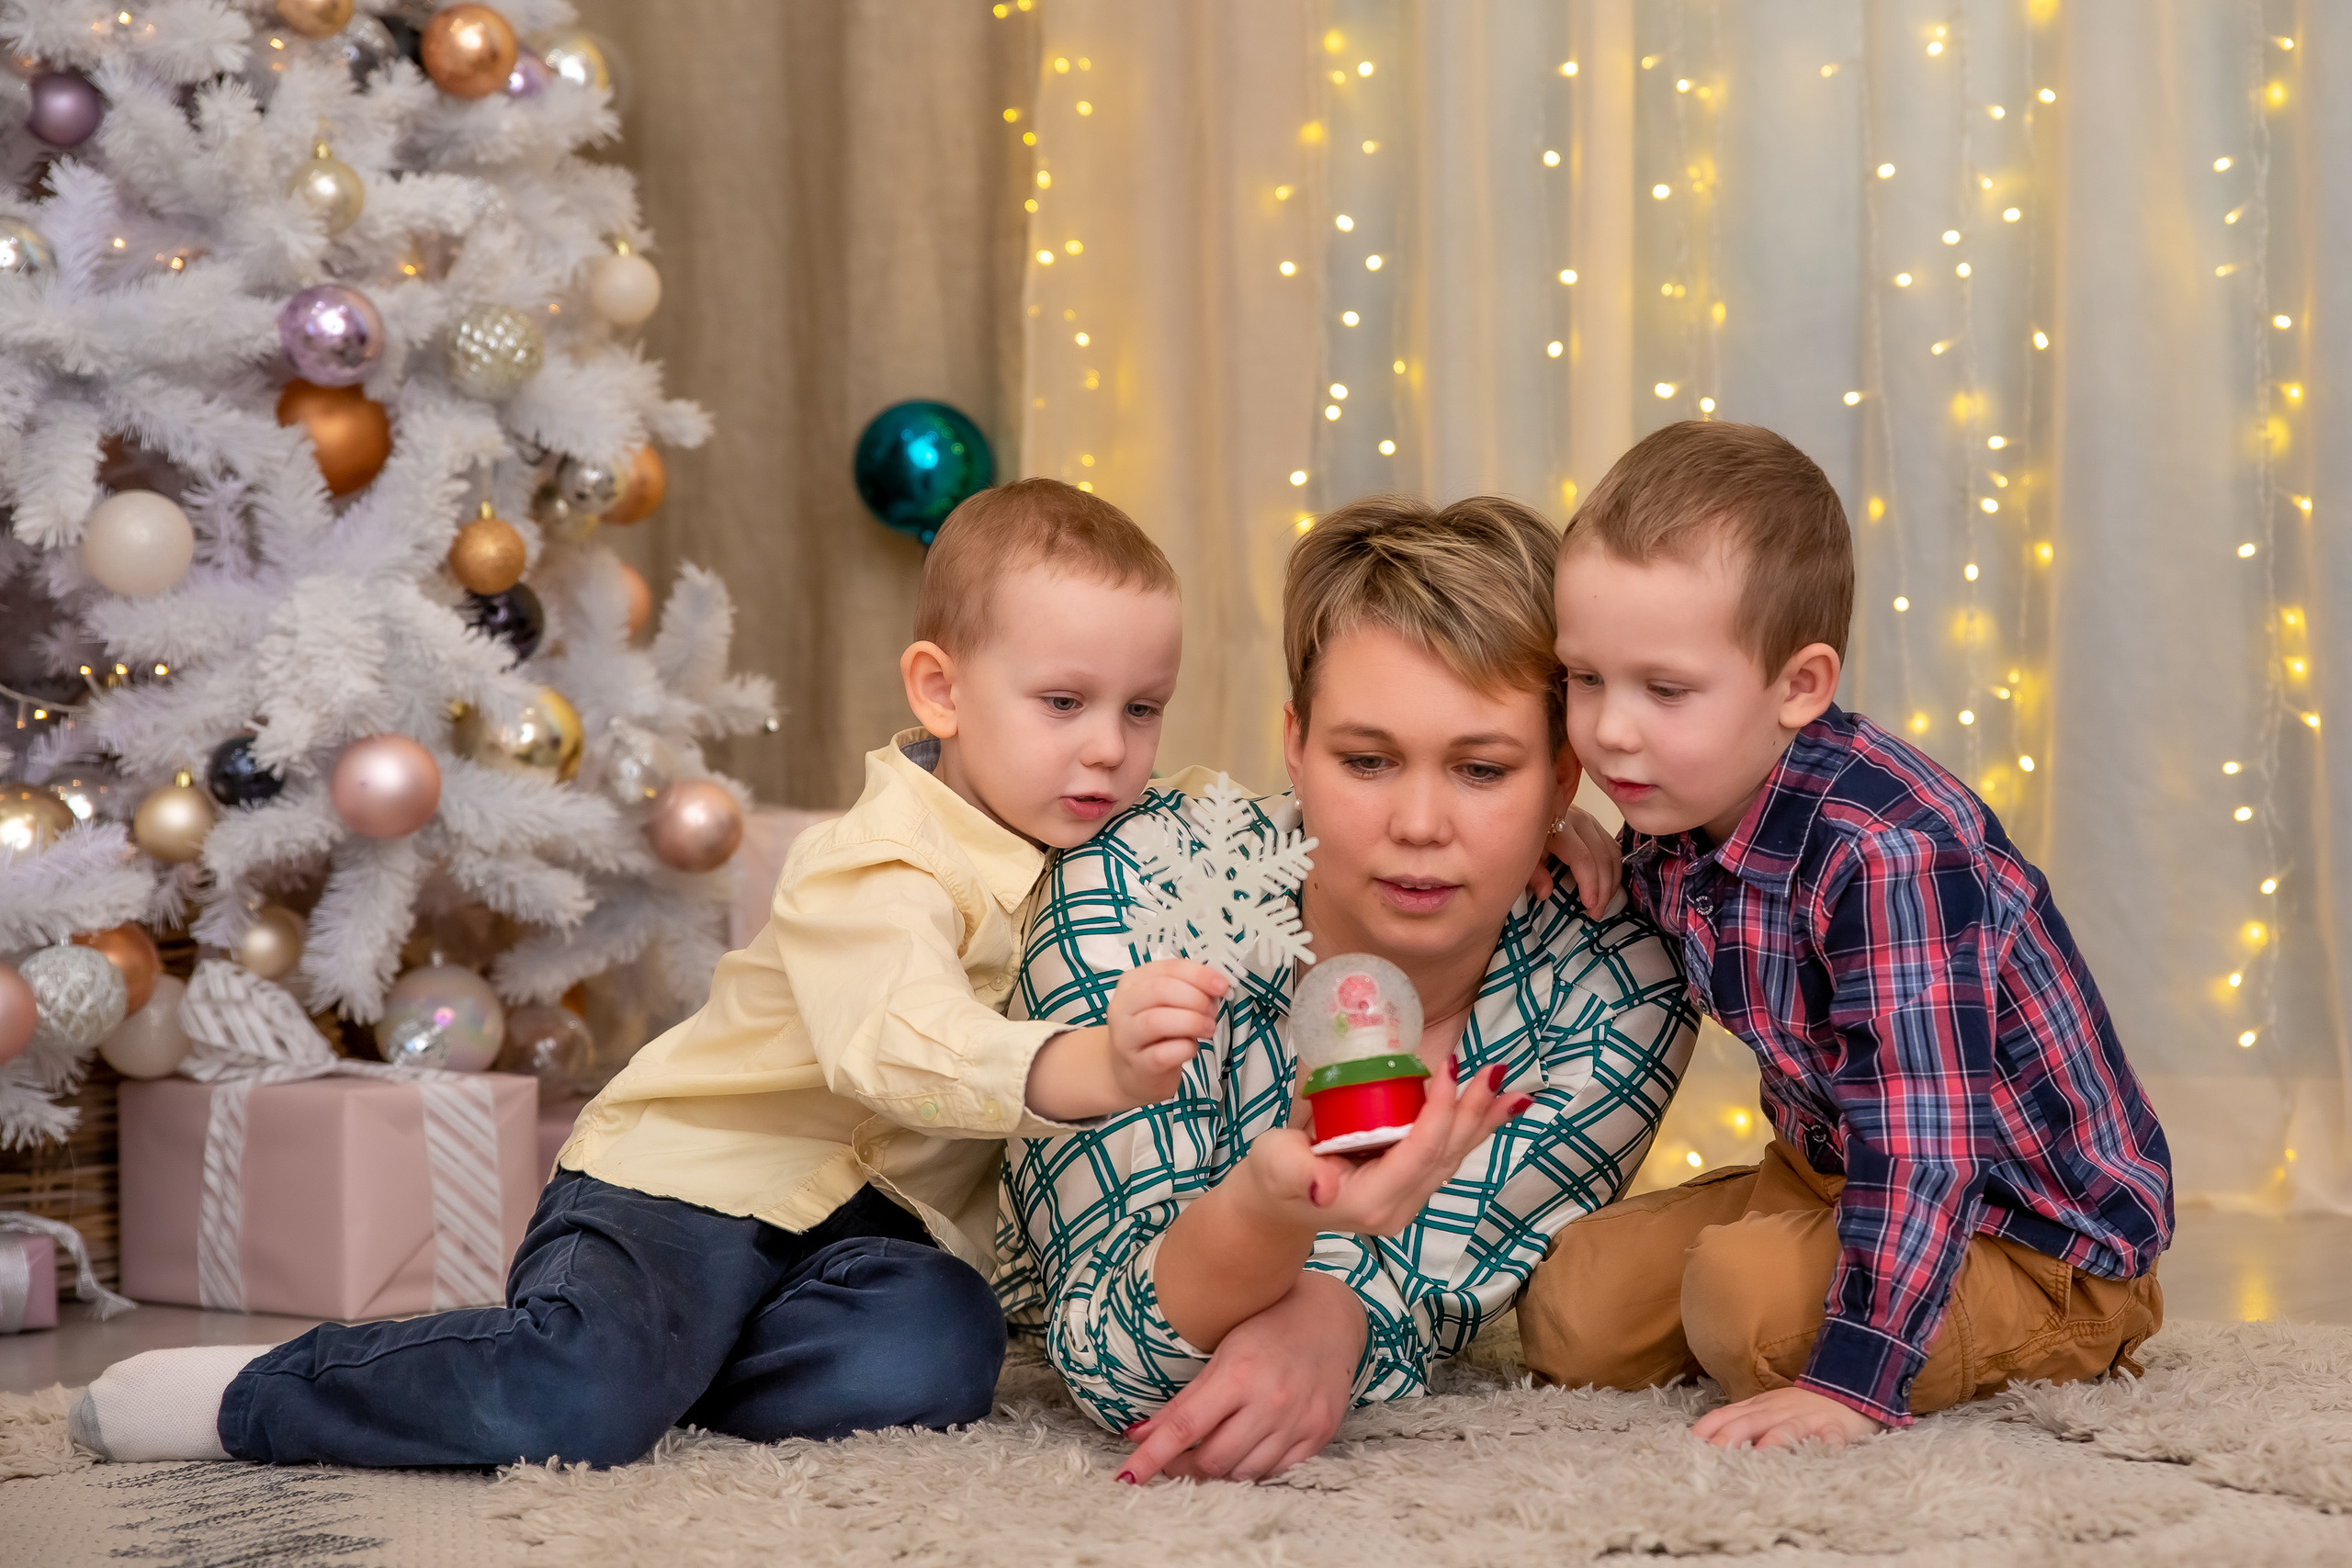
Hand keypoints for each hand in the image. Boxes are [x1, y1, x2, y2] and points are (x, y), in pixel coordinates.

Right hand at [1106, 959, 1227, 1105]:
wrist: (1133, 1071)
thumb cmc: (1153, 1034)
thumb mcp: (1166, 1004)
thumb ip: (1187, 989)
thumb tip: (1216, 985)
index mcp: (1132, 983)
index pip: (1167, 968)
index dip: (1199, 975)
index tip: (1221, 985)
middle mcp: (1123, 1007)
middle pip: (1160, 991)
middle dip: (1196, 999)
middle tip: (1212, 1011)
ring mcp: (1126, 1037)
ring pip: (1157, 1021)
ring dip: (1192, 1022)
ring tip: (1208, 1029)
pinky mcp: (1137, 1064)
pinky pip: (1163, 1053)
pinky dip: (1185, 1048)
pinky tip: (1191, 1048)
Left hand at [1118, 1272, 1365, 1485]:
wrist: (1331, 1317)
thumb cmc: (1268, 1325)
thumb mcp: (1221, 1352)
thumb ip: (1185, 1399)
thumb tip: (1141, 1434)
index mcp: (1238, 1374)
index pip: (1184, 1428)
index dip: (1151, 1457)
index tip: (1125, 1477)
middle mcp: (1270, 1402)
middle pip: (1213, 1460)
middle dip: (1183, 1466)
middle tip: (1171, 1459)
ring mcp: (1298, 1421)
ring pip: (1244, 1473)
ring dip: (1218, 1471)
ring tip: (1207, 1453)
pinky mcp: (1319, 1434)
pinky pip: (1276, 1471)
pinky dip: (1252, 1468)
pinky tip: (1244, 1450)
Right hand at [1239, 1059, 1531, 1237]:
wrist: (1274, 1204)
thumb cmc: (1273, 1176)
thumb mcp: (1276, 1168)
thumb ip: (1299, 1175)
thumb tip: (1323, 1187)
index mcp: (1371, 1202)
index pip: (1417, 1153)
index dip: (1438, 1113)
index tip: (1449, 1069)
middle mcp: (1398, 1206)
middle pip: (1445, 1155)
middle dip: (1473, 1113)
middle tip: (1496, 1072)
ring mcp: (1407, 1200)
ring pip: (1452, 1156)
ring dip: (1482, 1121)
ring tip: (1512, 1090)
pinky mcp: (1409, 1186)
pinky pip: (1445, 1155)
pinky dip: (1470, 1129)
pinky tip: (1492, 1108)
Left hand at [1526, 805, 1622, 912]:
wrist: (1524, 811)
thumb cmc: (1523, 836)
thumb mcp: (1522, 854)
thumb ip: (1533, 873)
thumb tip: (1545, 893)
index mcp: (1558, 827)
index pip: (1582, 858)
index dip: (1590, 884)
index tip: (1590, 906)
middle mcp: (1579, 821)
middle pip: (1602, 857)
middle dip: (1604, 889)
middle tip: (1597, 913)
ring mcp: (1590, 821)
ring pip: (1613, 853)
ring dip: (1613, 882)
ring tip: (1603, 904)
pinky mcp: (1596, 825)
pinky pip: (1613, 848)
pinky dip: (1614, 870)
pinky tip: (1608, 887)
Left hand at [1690, 1386, 1887, 1448]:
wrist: (1845, 1389)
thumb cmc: (1798, 1407)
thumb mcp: (1764, 1408)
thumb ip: (1738, 1420)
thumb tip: (1703, 1438)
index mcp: (1758, 1407)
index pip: (1727, 1415)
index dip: (1707, 1427)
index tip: (1688, 1443)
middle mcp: (1778, 1411)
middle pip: (1749, 1422)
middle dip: (1729, 1437)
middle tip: (1712, 1454)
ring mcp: (1806, 1419)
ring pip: (1787, 1429)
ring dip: (1773, 1441)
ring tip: (1760, 1456)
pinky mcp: (1834, 1428)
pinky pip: (1832, 1438)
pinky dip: (1828, 1446)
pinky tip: (1825, 1454)